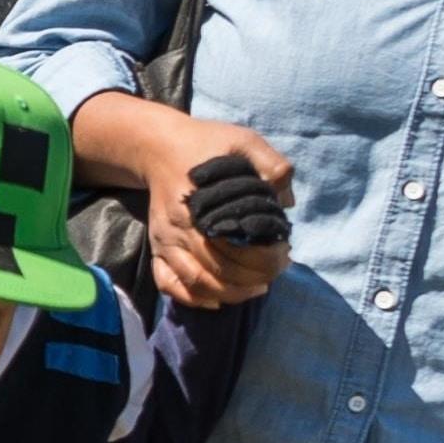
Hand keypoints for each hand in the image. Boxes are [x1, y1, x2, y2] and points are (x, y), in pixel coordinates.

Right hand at [143, 116, 291, 308]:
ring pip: (196, 283)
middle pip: (217, 270)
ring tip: (256, 287)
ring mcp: (164, 242)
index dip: (264, 257)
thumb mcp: (243, 141)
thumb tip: (286, 202)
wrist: (157, 145)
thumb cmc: (205, 143)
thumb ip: (271, 165)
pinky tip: (217, 300)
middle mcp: (178, 229)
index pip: (234, 247)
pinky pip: (169, 284)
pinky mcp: (157, 248)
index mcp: (199, 205)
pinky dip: (192, 299)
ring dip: (230, 293)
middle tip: (277, 269)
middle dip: (253, 277)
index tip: (284, 252)